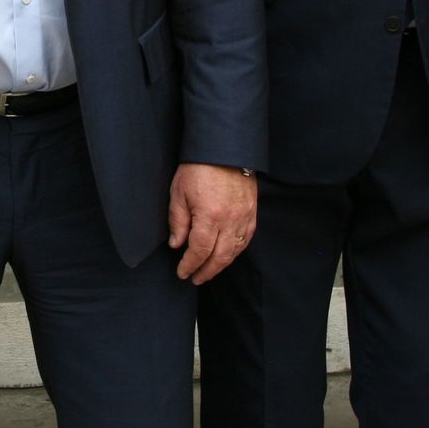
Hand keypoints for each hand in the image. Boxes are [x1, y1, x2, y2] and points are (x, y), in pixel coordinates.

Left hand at [167, 163, 257, 284]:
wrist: (224, 148)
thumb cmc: (198, 168)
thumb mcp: (179, 192)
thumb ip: (178, 221)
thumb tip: (176, 245)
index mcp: (210, 216)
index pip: (200, 251)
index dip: (190, 265)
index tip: (182, 272)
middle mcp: (230, 220)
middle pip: (219, 257)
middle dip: (206, 271)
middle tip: (194, 278)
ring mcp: (244, 217)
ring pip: (234, 251)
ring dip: (221, 265)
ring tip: (208, 271)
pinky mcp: (252, 212)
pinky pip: (246, 239)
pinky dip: (235, 251)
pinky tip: (226, 255)